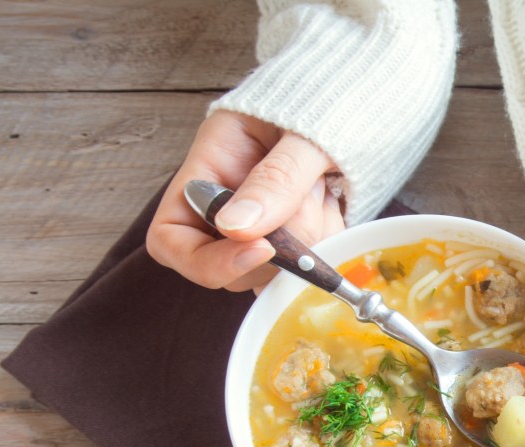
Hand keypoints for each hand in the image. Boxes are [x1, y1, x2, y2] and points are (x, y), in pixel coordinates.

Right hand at [147, 110, 344, 291]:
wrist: (353, 97)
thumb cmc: (321, 100)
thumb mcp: (301, 130)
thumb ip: (275, 176)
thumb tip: (234, 228)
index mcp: (208, 171)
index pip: (171, 239)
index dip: (207, 260)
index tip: (262, 249)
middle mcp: (227, 206)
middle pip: (232, 263)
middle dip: (281, 243)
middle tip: (314, 193)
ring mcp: (262, 225)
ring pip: (275, 270)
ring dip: (311, 237)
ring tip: (325, 188)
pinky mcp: (296, 237)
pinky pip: (307, 264)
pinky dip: (328, 239)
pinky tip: (334, 201)